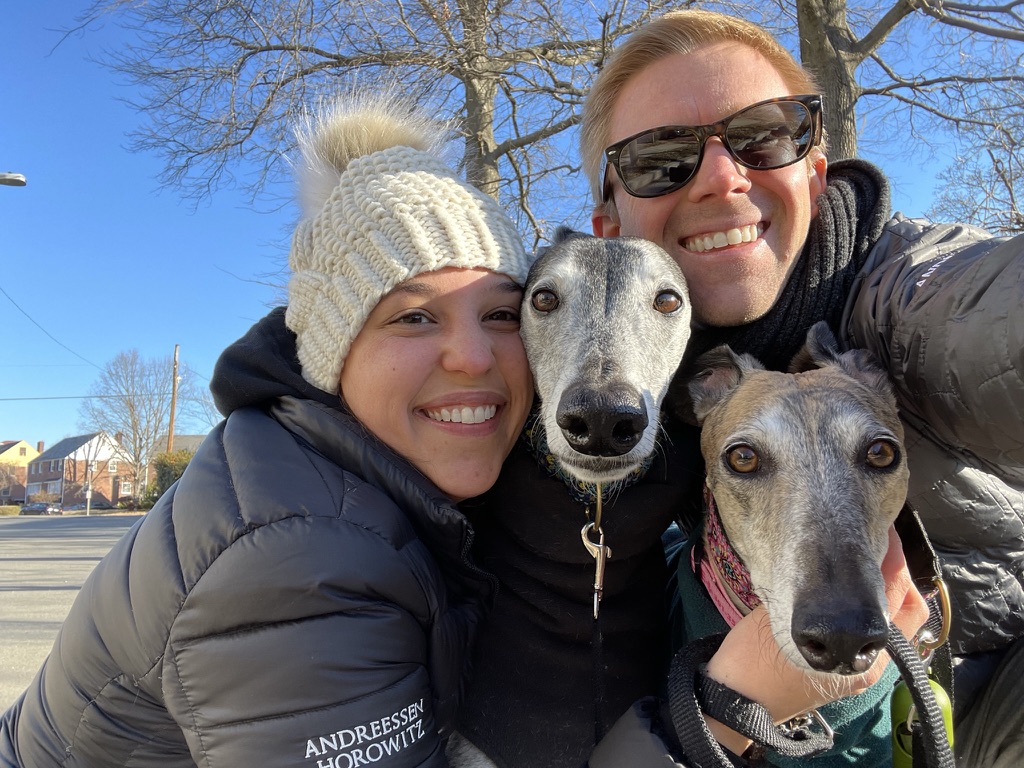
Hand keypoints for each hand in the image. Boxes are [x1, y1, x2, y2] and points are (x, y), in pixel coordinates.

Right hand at [701, 524, 928, 754]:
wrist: (738, 701)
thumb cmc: (753, 657)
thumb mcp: (781, 612)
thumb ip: (818, 588)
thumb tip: (843, 554)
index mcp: (859, 649)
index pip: (895, 591)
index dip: (893, 555)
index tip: (883, 529)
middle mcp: (873, 664)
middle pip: (907, 608)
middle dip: (897, 573)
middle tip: (879, 544)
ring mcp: (866, 672)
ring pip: (898, 624)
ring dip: (889, 592)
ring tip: (868, 563)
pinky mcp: (855, 676)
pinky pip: (883, 638)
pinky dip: (879, 612)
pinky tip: (855, 594)